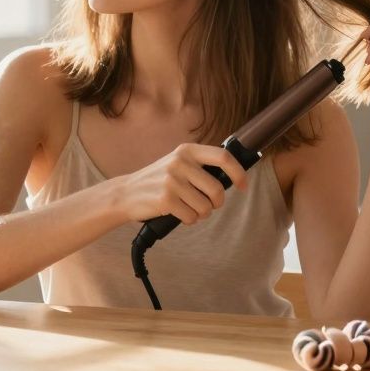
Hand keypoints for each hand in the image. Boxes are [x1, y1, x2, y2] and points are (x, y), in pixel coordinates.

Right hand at [108, 144, 248, 224]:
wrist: (126, 193)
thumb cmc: (158, 181)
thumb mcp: (178, 164)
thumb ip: (201, 167)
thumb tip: (233, 177)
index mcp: (187, 150)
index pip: (223, 157)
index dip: (238, 172)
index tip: (243, 186)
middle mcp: (180, 162)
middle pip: (216, 189)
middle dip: (216, 203)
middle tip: (208, 205)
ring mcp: (172, 181)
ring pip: (205, 207)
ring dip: (201, 214)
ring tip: (188, 208)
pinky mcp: (165, 199)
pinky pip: (192, 217)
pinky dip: (189, 219)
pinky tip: (177, 213)